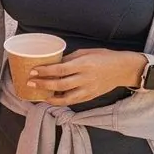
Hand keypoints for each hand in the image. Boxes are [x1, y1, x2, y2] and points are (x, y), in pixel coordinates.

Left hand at [27, 48, 145, 105]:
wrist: (123, 69)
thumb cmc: (104, 57)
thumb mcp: (86, 52)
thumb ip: (70, 59)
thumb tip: (54, 63)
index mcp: (84, 64)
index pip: (61, 69)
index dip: (45, 71)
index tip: (33, 71)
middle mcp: (85, 78)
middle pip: (60, 84)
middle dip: (43, 84)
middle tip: (30, 83)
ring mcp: (88, 89)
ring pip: (66, 98)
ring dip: (50, 97)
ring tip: (40, 95)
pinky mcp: (90, 97)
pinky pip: (73, 101)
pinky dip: (62, 101)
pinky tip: (53, 99)